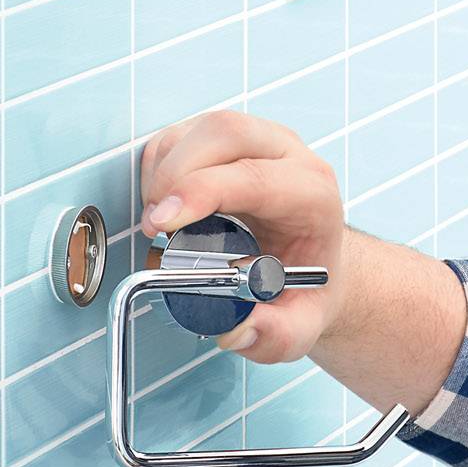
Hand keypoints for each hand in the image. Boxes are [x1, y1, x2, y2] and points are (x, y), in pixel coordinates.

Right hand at [139, 110, 346, 364]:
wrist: (311, 262)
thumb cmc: (304, 286)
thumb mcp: (300, 325)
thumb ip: (275, 336)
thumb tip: (237, 330)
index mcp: (313, 195)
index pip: (255, 177)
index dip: (202, 192)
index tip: (164, 222)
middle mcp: (287, 156)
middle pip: (225, 133)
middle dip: (175, 174)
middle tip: (154, 226)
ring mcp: (256, 141)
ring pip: (198, 130)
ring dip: (163, 173)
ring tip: (162, 224)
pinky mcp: (226, 140)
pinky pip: (181, 137)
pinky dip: (158, 167)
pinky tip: (166, 208)